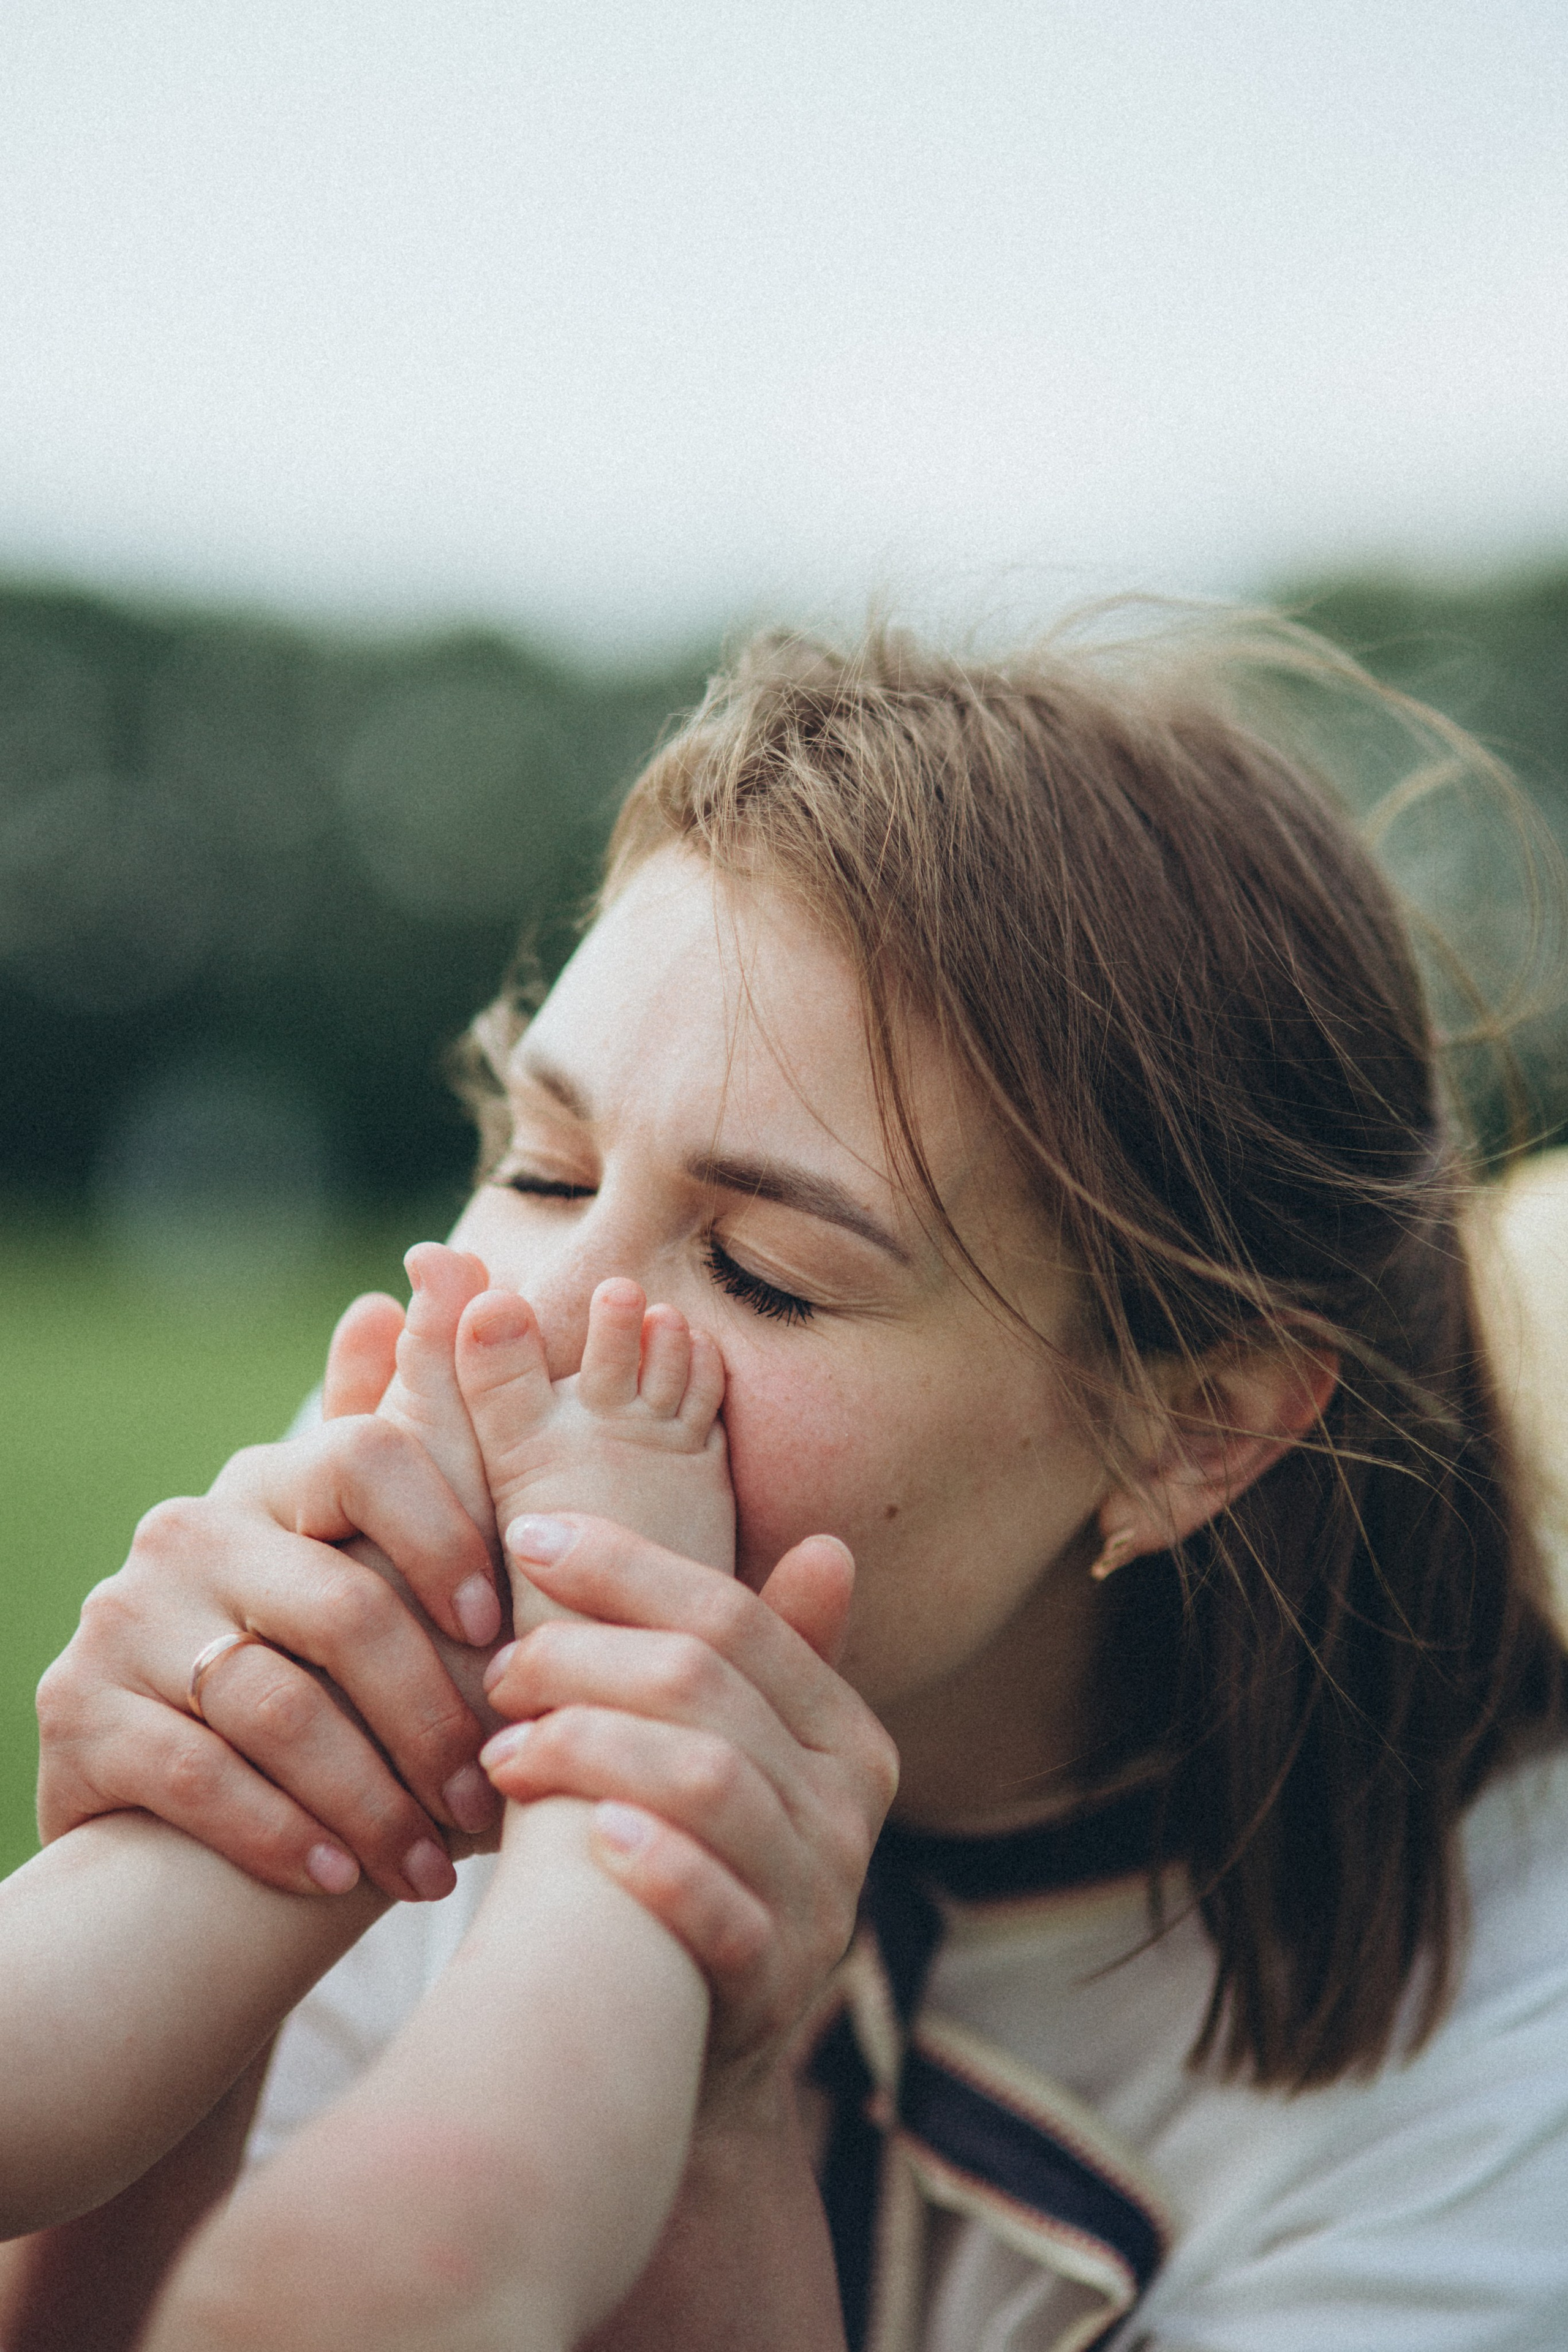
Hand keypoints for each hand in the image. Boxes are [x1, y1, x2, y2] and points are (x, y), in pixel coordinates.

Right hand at [35, 1295, 504, 1903]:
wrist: (197, 1824)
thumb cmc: (337, 1691)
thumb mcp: (389, 1571)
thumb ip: (427, 1433)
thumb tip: (448, 1271)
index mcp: (274, 1480)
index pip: (371, 1454)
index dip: (449, 1539)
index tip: (503, 1630)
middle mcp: (188, 1529)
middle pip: (341, 1606)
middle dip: (432, 1715)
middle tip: (489, 1793)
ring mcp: (121, 1619)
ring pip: (277, 1703)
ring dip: (370, 1797)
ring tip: (433, 1866)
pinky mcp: (74, 1713)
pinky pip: (196, 1773)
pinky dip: (281, 1833)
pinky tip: (337, 1883)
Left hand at [477, 1514, 897, 2100]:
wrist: (680, 2053)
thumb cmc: (688, 1863)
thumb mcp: (732, 1759)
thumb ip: (758, 1660)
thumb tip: (830, 1548)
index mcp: (845, 1733)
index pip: (735, 1617)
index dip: (627, 1567)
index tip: (528, 1534)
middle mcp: (850, 1808)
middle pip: (705, 1688)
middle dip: (582, 1658)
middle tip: (497, 1668)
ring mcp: (820, 1899)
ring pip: (706, 1780)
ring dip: (589, 1748)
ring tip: (501, 1752)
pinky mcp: (775, 1984)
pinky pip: (721, 1910)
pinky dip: (657, 1865)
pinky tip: (590, 1838)